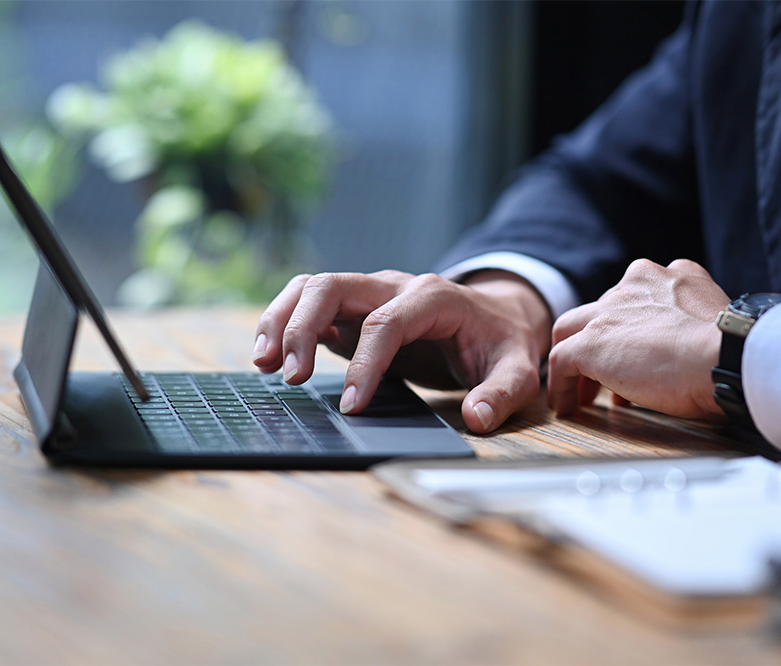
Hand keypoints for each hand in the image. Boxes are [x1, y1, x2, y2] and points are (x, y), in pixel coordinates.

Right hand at [252, 270, 551, 432]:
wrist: (497, 316)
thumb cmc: (501, 343)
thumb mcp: (518, 369)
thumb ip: (501, 393)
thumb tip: (476, 417)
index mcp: (433, 298)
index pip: (386, 323)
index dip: (365, 363)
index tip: (352, 407)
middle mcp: (395, 287)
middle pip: (333, 286)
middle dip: (303, 327)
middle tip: (290, 378)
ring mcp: (370, 292)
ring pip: (312, 286)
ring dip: (282, 319)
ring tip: (263, 364)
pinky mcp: (354, 308)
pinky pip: (311, 302)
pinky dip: (285, 323)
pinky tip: (271, 357)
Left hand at [547, 259, 727, 419]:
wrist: (726, 357)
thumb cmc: (729, 352)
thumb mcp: (712, 324)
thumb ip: (689, 327)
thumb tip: (679, 356)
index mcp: (669, 276)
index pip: (634, 298)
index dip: (630, 328)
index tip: (635, 354)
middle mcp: (636, 283)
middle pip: (600, 311)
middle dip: (600, 343)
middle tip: (602, 376)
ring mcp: (610, 311)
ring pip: (572, 330)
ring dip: (574, 362)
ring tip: (580, 394)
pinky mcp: (591, 342)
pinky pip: (562, 360)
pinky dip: (560, 385)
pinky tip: (566, 405)